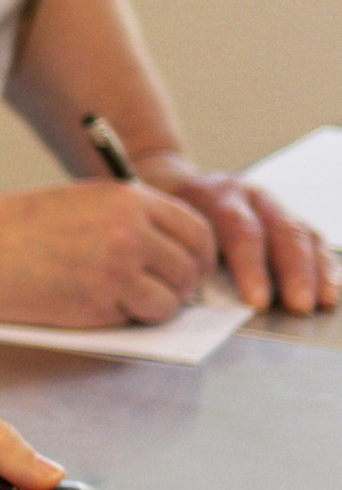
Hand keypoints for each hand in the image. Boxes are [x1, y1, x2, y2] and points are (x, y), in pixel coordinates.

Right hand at [0, 179, 215, 326]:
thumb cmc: (14, 228)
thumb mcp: (81, 202)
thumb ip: (127, 218)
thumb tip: (168, 250)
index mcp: (128, 198)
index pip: (196, 230)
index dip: (201, 255)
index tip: (191, 270)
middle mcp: (131, 229)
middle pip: (191, 267)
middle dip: (183, 285)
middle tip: (163, 294)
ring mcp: (117, 267)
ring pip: (172, 300)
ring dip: (158, 307)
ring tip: (128, 302)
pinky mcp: (99, 302)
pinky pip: (140, 318)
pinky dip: (130, 319)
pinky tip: (102, 307)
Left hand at [120, 151, 339, 317]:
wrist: (173, 183)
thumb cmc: (165, 215)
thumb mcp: (166, 227)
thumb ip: (184, 255)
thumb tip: (196, 296)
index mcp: (218, 195)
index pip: (240, 230)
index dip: (251, 267)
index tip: (256, 301)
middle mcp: (251, 196)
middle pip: (281, 231)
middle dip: (294, 272)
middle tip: (299, 305)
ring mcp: (272, 205)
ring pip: (303, 234)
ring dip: (317, 271)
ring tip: (324, 302)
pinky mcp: (285, 218)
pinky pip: (312, 239)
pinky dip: (324, 265)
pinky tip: (331, 289)